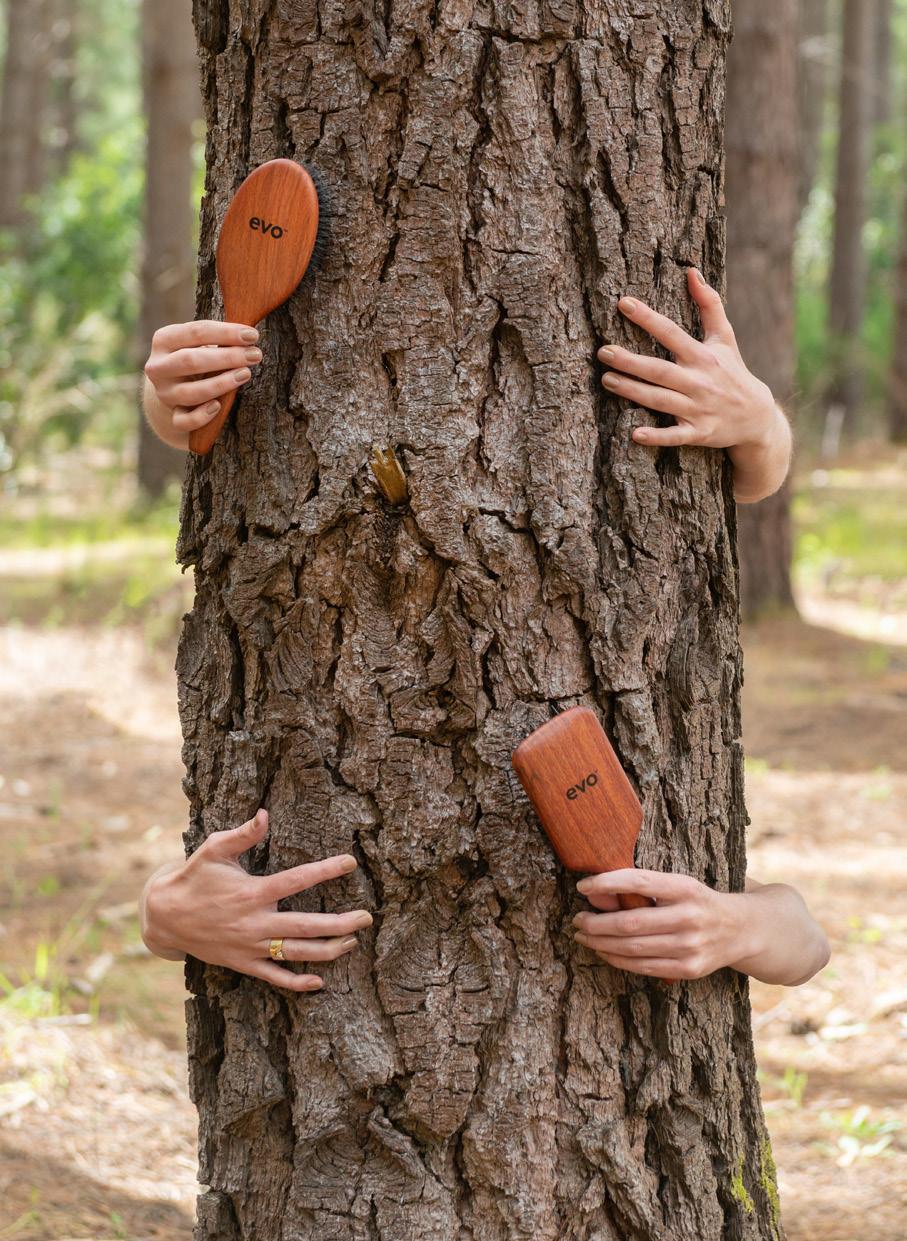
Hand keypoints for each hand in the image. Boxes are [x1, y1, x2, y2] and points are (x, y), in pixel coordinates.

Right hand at [141, 810, 371, 991]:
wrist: (165, 916)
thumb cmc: (195, 877)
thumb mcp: (214, 849)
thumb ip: (243, 834)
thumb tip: (265, 814)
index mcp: (252, 892)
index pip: (297, 880)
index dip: (326, 870)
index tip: (350, 862)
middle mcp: (255, 922)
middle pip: (307, 926)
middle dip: (341, 923)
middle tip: (366, 917)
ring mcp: (251, 946)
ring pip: (297, 954)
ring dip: (329, 950)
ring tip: (353, 942)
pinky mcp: (244, 964)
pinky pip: (275, 977)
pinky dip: (298, 982)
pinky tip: (320, 982)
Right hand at [143, 320, 261, 439]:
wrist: (178, 388)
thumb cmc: (197, 358)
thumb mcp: (201, 343)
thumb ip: (219, 338)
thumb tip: (250, 336)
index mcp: (164, 340)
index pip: (196, 332)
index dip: (226, 333)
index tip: (253, 336)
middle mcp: (158, 367)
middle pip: (190, 360)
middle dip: (227, 357)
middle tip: (254, 355)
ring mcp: (164, 394)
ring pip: (190, 392)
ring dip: (221, 383)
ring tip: (245, 374)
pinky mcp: (172, 416)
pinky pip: (183, 421)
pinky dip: (201, 416)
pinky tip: (218, 406)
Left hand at [571, 868, 747, 981]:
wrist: (740, 929)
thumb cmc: (696, 902)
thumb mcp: (674, 886)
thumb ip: (637, 888)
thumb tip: (593, 893)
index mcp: (685, 888)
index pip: (639, 882)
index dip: (607, 883)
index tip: (582, 886)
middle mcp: (690, 917)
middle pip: (631, 922)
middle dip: (596, 922)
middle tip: (577, 920)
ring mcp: (691, 946)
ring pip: (634, 948)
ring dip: (601, 943)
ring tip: (583, 936)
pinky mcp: (689, 969)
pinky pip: (643, 967)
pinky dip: (618, 960)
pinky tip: (603, 951)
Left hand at [597, 268, 780, 451]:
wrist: (757, 417)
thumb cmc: (733, 372)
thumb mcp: (725, 338)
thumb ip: (709, 305)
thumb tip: (692, 271)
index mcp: (704, 356)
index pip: (672, 333)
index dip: (648, 318)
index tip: (623, 304)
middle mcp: (700, 382)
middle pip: (660, 370)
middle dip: (631, 362)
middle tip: (603, 352)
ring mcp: (698, 409)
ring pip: (660, 400)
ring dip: (633, 391)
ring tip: (606, 380)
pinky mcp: (698, 433)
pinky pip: (675, 436)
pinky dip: (656, 436)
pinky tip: (634, 434)